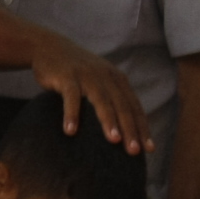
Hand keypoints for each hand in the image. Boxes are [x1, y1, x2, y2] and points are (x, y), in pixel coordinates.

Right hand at [27, 32, 149, 154]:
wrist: (50, 47)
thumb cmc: (74, 71)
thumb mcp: (97, 81)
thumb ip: (109, 98)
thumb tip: (120, 127)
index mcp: (117, 81)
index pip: (134, 108)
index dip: (142, 128)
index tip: (149, 149)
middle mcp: (107, 78)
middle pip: (122, 107)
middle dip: (130, 129)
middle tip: (134, 151)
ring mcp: (87, 76)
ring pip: (102, 101)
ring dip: (109, 121)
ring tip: (114, 140)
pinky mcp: (67, 77)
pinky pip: (71, 97)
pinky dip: (72, 114)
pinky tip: (70, 131)